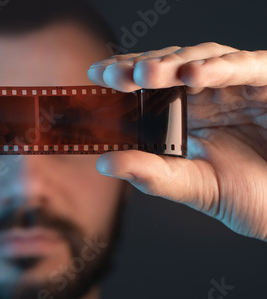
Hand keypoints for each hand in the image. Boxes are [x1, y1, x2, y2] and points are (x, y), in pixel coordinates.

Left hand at [87, 42, 266, 240]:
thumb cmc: (243, 194)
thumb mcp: (190, 185)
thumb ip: (150, 173)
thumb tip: (104, 162)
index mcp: (185, 113)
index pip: (149, 86)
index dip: (124, 76)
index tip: (96, 76)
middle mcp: (208, 95)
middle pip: (170, 67)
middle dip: (140, 67)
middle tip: (114, 75)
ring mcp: (237, 87)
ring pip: (203, 59)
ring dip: (173, 63)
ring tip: (146, 74)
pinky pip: (247, 67)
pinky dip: (222, 67)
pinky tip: (193, 74)